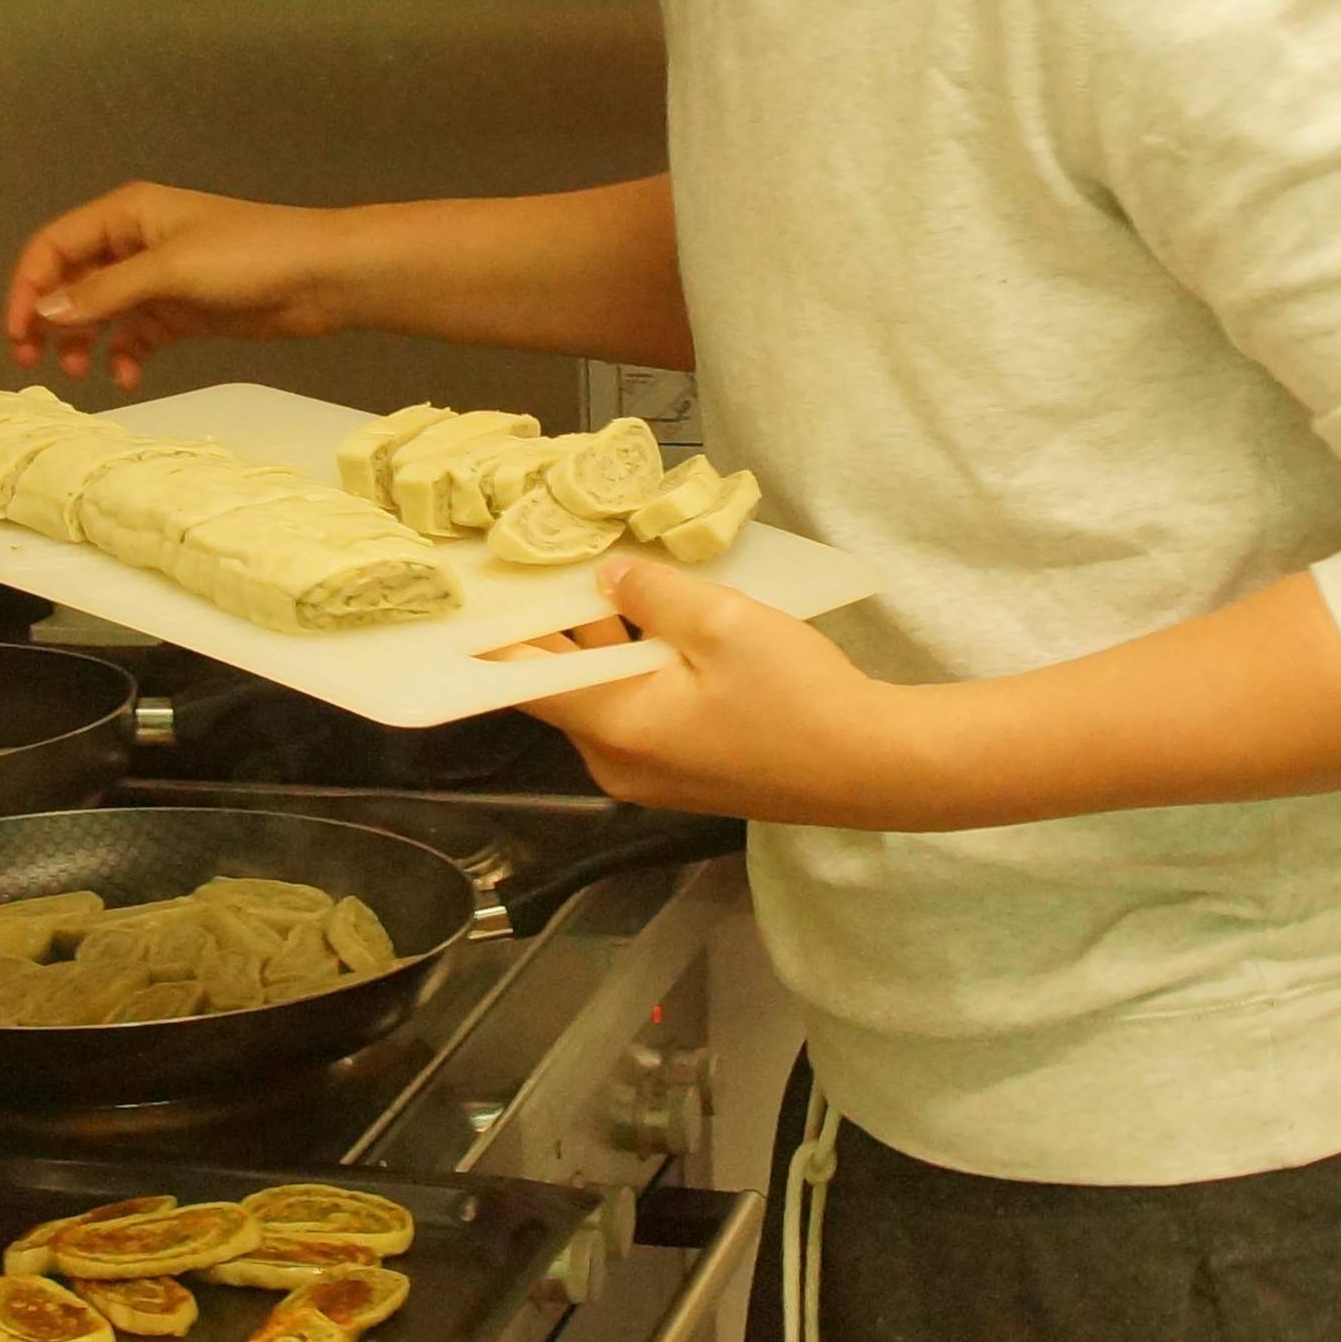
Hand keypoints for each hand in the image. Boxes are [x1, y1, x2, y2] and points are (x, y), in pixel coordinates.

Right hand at [3, 183, 350, 385]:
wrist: (321, 278)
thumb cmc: (250, 255)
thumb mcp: (170, 269)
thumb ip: (106, 292)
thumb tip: (45, 311)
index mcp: (127, 214)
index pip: (55, 246)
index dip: (29, 286)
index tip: (17, 331)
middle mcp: (136, 243)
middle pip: (71, 280)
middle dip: (48, 319)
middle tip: (33, 361)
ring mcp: (159, 279)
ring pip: (100, 312)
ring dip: (83, 342)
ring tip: (78, 373)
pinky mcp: (182, 311)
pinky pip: (135, 335)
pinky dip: (124, 355)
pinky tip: (127, 377)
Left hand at [514, 558, 958, 827]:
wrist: (871, 768)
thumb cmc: (798, 697)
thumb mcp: (724, 622)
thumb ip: (654, 593)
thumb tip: (607, 576)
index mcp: (616, 726)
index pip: (528, 678)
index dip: (496, 636)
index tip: (469, 601)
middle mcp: (618, 762)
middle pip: (562, 688)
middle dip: (551, 629)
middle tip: (533, 567)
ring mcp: (650, 775)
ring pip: (602, 698)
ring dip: (599, 644)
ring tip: (591, 579)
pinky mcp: (682, 773)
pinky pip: (635, 713)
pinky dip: (632, 668)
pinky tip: (647, 622)